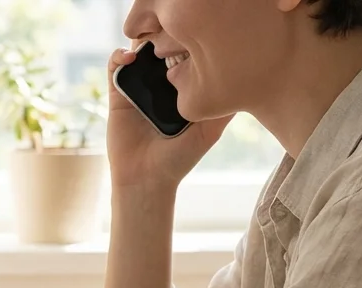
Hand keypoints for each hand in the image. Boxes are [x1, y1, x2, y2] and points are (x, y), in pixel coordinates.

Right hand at [106, 47, 233, 192]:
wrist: (147, 178)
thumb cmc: (179, 158)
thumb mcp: (209, 130)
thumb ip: (224, 108)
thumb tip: (245, 79)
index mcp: (182, 88)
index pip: (185, 54)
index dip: (187, 41)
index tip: (192, 39)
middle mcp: (161, 84)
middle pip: (161, 48)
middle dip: (165, 36)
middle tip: (170, 34)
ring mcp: (139, 87)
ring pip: (139, 52)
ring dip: (143, 41)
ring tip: (150, 41)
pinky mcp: (118, 94)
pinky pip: (115, 67)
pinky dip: (120, 56)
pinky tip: (129, 58)